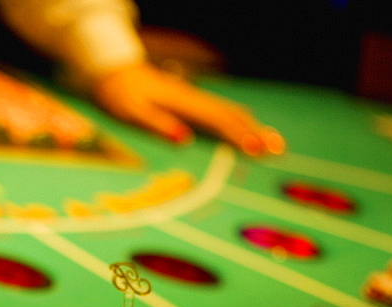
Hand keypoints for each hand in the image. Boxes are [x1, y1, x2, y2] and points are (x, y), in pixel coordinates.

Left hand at [90, 62, 284, 155]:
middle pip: (232, 114)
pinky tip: (247, 132)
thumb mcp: (131, 112)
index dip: (238, 135)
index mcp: (182, 102)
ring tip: (272, 144)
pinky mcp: (190, 103)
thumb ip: (157, 125)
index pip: (218, 120)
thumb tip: (184, 140)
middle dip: (256, 131)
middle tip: (278, 150)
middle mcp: (193, 99)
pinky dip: (238, 123)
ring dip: (252, 127)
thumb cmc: (119, 94)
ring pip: (229, 112)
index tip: (256, 150)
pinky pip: (220, 113)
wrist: (113, 71)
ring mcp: (193, 99)